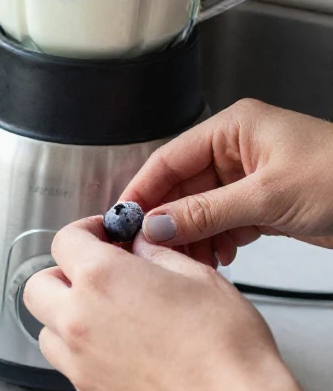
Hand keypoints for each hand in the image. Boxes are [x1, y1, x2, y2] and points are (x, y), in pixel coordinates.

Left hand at [23, 217, 300, 390]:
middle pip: (37, 288)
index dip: (85, 233)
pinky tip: (125, 358)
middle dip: (62, 276)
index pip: (64, 241)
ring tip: (108, 322)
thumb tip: (139, 246)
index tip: (103, 238)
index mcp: (100, 279)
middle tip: (97, 278)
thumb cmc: (227, 349)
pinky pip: (71, 371)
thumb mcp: (198, 276)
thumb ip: (156, 253)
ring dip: (66, 321)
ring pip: (47, 333)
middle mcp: (78, 321)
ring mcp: (79, 367)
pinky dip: (86, 359)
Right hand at [120, 99, 332, 267]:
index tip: (122, 221)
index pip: (170, 159)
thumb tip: (158, 226)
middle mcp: (239, 150)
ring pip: (202, 210)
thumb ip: (206, 213)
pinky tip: (218, 259)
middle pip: (183, 187)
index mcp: (234, 129)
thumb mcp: (267, 197)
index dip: (143, 191)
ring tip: (188, 262)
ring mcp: (252, 178)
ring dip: (193, 237)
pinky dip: (217, 242)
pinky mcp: (265, 204)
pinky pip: (225, 223)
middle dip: (169, 222)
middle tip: (151, 252)